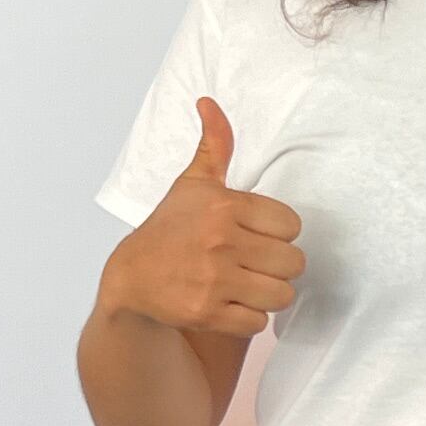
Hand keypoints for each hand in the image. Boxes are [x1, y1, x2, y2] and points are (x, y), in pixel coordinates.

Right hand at [100, 99, 300, 341]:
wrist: (131, 276)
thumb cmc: (170, 227)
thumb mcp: (192, 184)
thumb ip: (214, 145)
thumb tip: (209, 102)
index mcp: (224, 207)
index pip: (292, 225)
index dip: (279, 233)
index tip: (257, 234)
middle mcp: (220, 242)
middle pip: (293, 263)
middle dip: (279, 266)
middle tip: (255, 263)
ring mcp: (214, 280)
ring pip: (282, 294)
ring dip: (269, 294)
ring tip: (248, 284)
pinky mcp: (207, 314)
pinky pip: (258, 323)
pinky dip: (250, 318)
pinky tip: (231, 304)